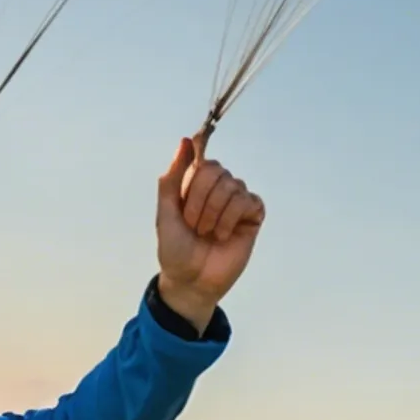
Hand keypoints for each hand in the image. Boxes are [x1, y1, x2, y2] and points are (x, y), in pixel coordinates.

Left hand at [154, 137, 262, 328]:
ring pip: (232, 185)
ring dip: (213, 213)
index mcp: (195, 185)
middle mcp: (218, 188)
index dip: (195, 171)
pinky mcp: (253, 215)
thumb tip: (187, 140)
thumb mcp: (166, 212)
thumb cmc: (175, 248)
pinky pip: (248, 200)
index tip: (187, 189)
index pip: (201, 160)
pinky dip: (231, 218)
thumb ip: (173, 177)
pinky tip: (224, 235)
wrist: (190, 279)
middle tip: (193, 226)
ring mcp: (237, 200)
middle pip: (215, 171)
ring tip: (207, 234)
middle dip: (198, 201)